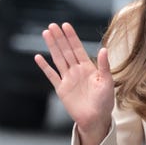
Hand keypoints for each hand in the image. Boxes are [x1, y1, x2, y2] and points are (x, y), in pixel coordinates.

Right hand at [35, 22, 113, 144]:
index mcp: (88, 68)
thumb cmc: (105, 102)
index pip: (78, 49)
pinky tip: (38, 57)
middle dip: (59, 38)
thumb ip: (104, 66)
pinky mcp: (61, 89)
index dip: (72, 37)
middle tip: (52, 25)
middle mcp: (77, 71)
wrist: (96, 119)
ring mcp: (68, 79)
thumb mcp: (107, 82)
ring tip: (46, 33)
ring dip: (52, 47)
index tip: (66, 25)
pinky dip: (44, 67)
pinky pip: (51, 75)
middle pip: (66, 51)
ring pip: (58, 59)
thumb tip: (103, 49)